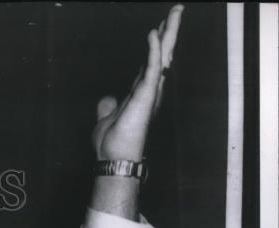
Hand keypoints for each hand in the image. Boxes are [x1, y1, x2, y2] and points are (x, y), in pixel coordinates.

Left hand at [92, 5, 183, 161]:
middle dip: (169, 31)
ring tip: (174, 12)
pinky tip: (153, 33)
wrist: (114, 157)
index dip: (155, 44)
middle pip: (161, 54)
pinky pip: (150, 67)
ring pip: (162, 55)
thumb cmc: (113, 143)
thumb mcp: (107, 118)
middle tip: (176, 9)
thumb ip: (108, 106)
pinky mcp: (145, 95)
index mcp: (141, 93)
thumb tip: (107, 99)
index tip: (159, 27)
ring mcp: (149, 92)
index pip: (150, 62)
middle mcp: (149, 90)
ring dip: (168, 33)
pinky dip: (152, 50)